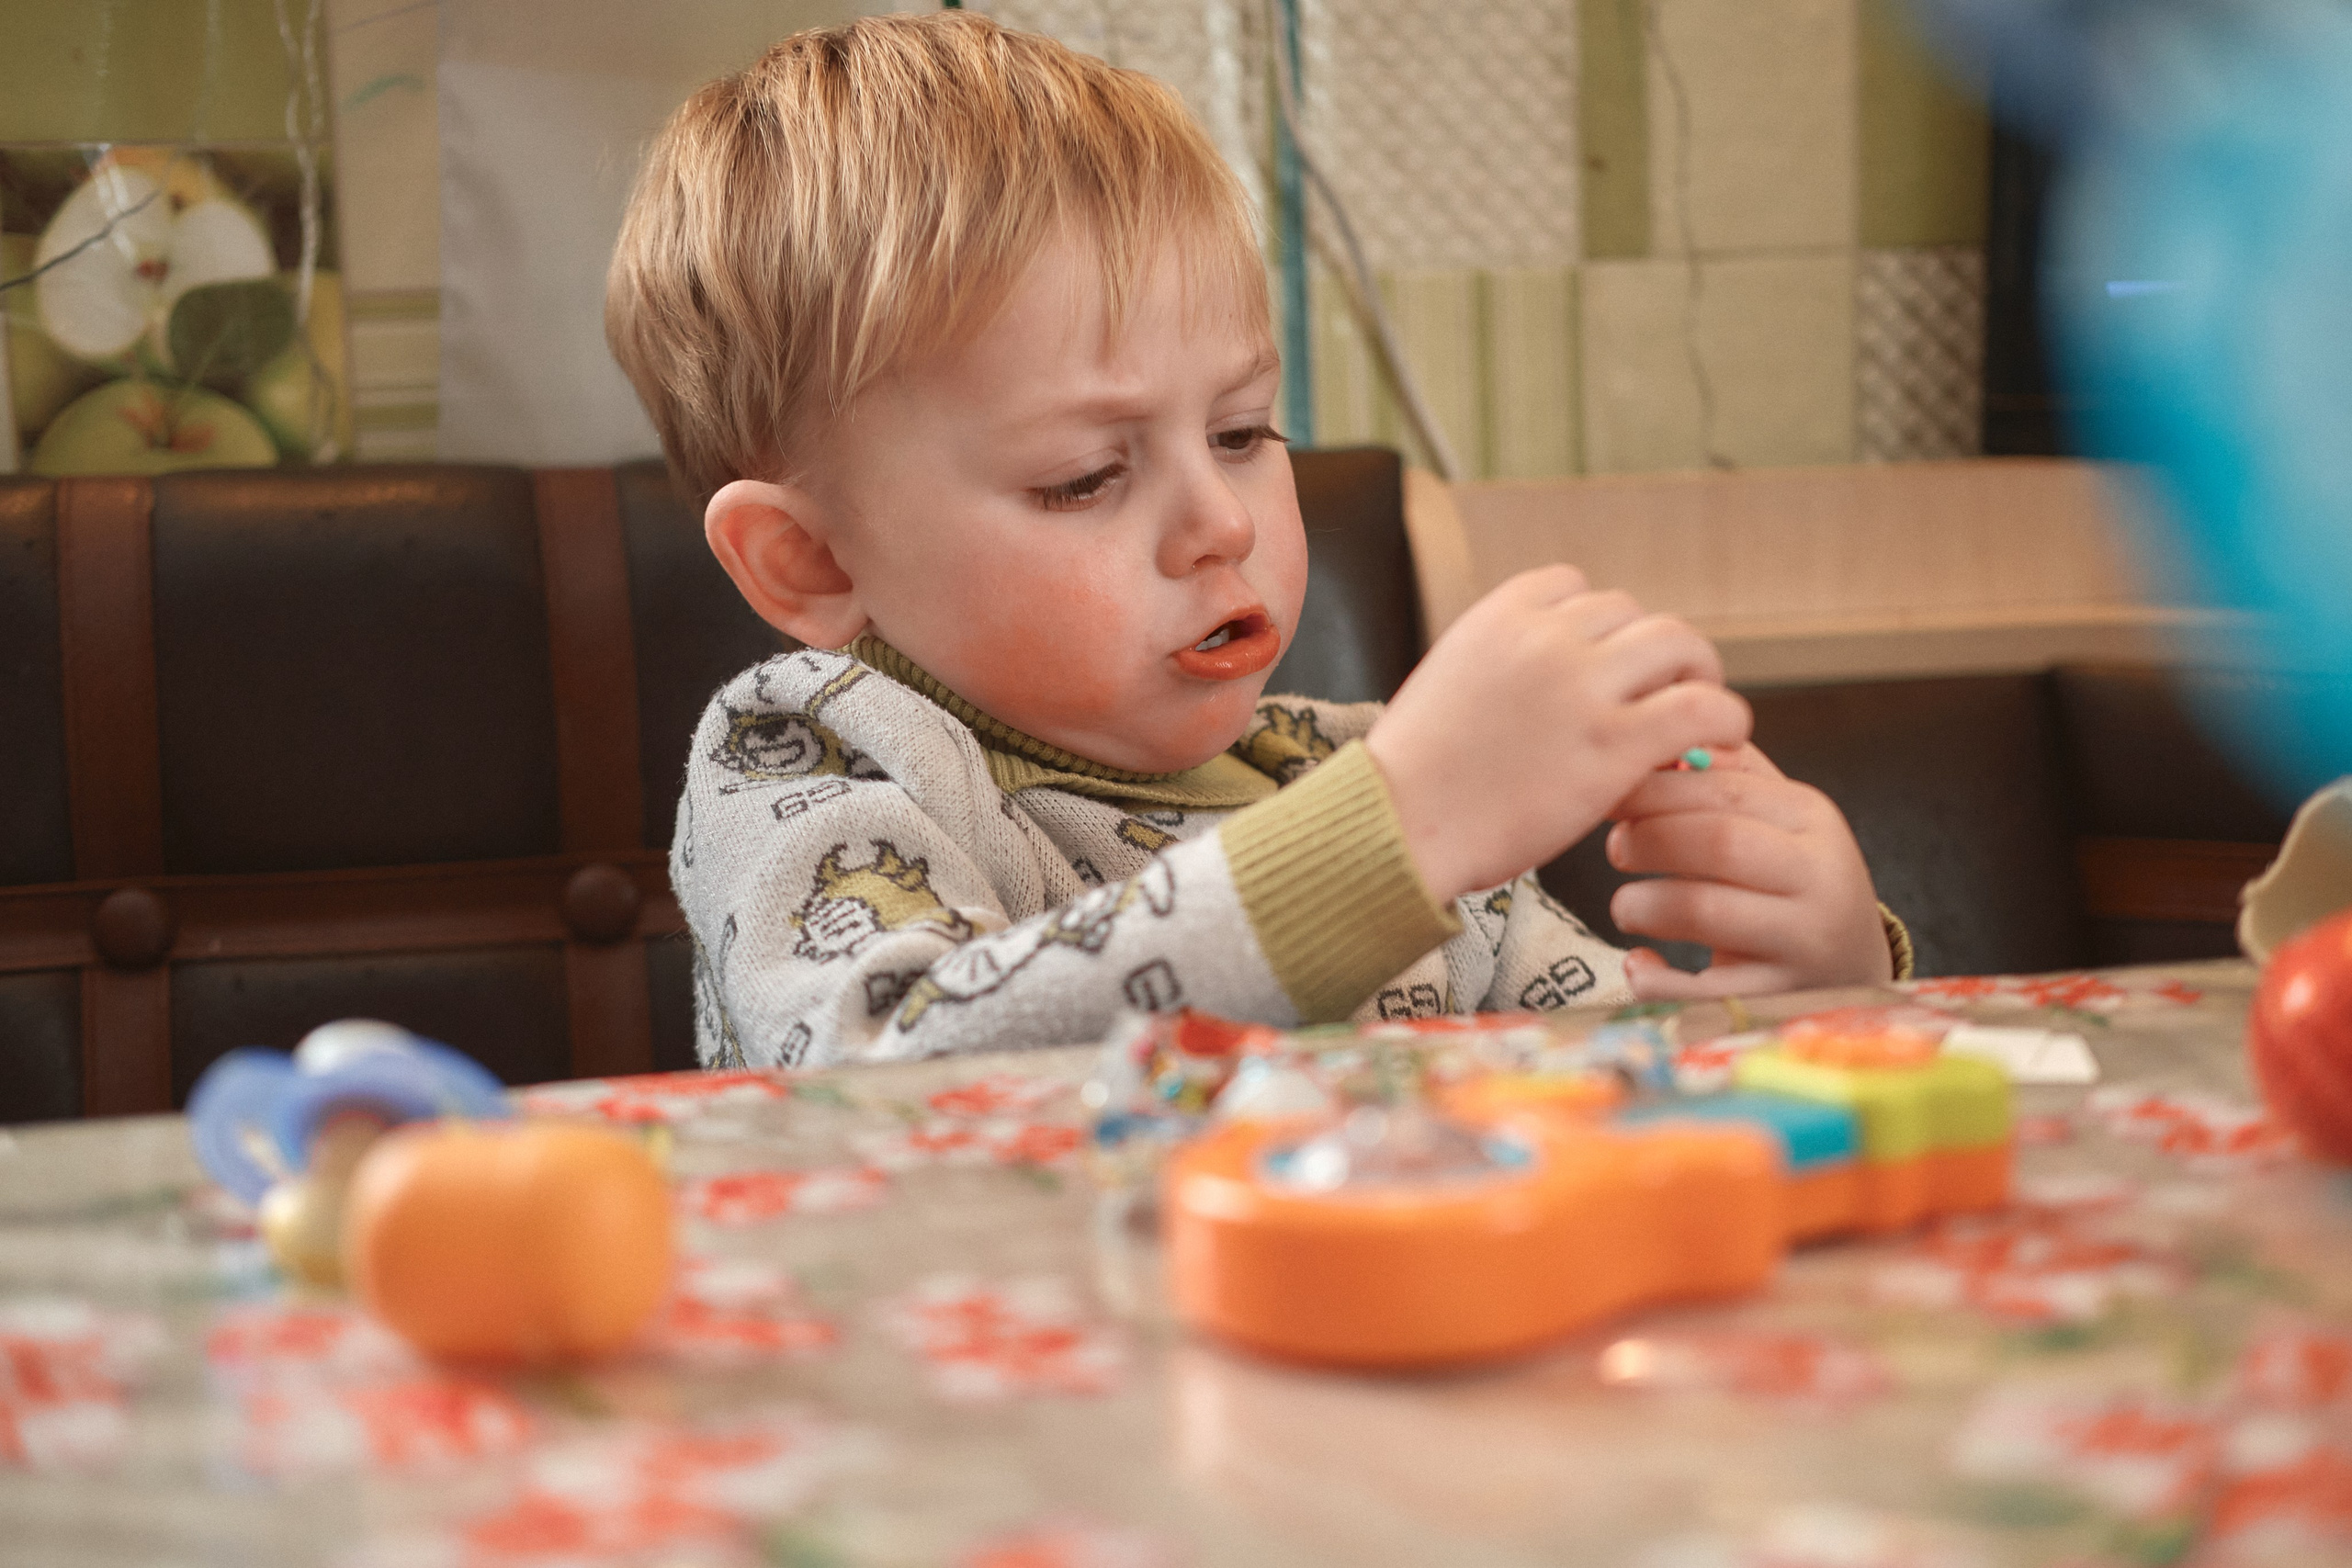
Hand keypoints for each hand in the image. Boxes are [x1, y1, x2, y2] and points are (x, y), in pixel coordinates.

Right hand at [1365, 565, 1750, 903]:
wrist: (1398, 826)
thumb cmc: (1413, 775)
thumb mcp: (1448, 681)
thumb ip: (1500, 661)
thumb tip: (1546, 674)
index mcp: (1500, 614)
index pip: (1575, 586)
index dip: (1599, 626)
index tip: (1604, 665)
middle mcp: (1546, 635)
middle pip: (1632, 613)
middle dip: (1650, 652)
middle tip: (1663, 691)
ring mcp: (1585, 685)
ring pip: (1678, 644)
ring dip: (1697, 673)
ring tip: (1700, 713)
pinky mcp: (1616, 743)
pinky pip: (1703, 707)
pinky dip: (1726, 718)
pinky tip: (1724, 740)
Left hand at [1605, 744, 1892, 998]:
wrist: (1852, 967)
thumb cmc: (1790, 879)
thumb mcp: (1777, 819)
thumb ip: (1727, 775)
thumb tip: (1657, 734)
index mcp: (1811, 817)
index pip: (1726, 789)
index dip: (1656, 789)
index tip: (1612, 795)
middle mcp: (1820, 876)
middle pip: (1719, 843)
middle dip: (1650, 840)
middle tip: (1615, 847)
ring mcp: (1806, 941)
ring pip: (1708, 912)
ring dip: (1646, 905)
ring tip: (1626, 905)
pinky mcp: (1782, 997)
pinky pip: (1707, 991)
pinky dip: (1659, 981)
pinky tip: (1641, 966)